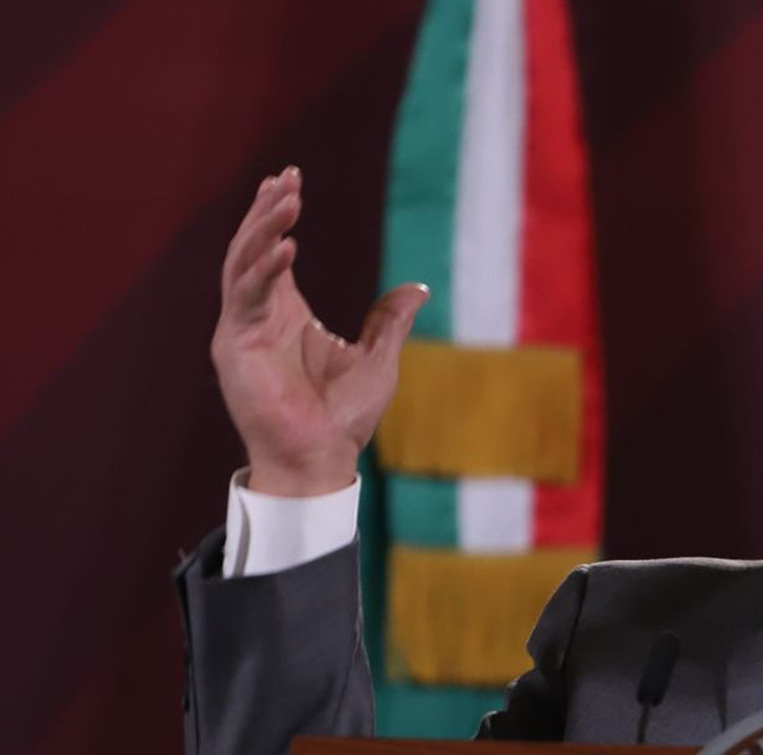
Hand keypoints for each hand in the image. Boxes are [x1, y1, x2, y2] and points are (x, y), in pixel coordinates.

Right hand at [210, 166, 428, 495]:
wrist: (319, 459)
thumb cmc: (342, 417)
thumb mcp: (378, 358)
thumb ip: (389, 320)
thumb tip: (417, 288)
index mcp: (285, 313)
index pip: (273, 251)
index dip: (276, 214)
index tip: (290, 178)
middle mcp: (258, 314)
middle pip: (252, 248)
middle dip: (266, 210)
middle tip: (284, 176)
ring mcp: (242, 328)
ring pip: (242, 262)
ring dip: (261, 228)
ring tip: (285, 196)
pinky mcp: (235, 345)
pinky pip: (245, 295)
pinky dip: (265, 268)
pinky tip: (288, 246)